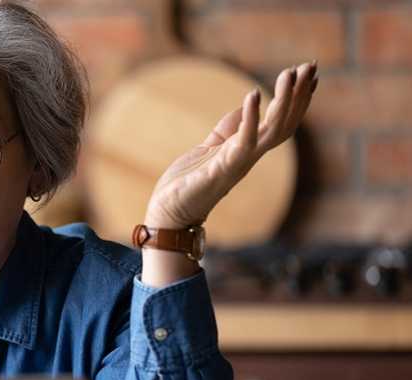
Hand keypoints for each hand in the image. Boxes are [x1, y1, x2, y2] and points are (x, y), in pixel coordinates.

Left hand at [143, 61, 317, 228]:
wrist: (169, 213)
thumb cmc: (188, 183)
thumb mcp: (211, 148)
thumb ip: (228, 129)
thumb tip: (246, 107)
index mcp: (247, 151)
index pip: (281, 122)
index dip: (297, 99)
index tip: (309, 73)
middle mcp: (249, 157)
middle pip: (285, 123)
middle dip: (299, 95)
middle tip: (311, 65)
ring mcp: (238, 163)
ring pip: (272, 130)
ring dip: (284, 101)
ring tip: (290, 73)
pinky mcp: (222, 169)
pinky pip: (243, 141)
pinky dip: (250, 117)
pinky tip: (253, 94)